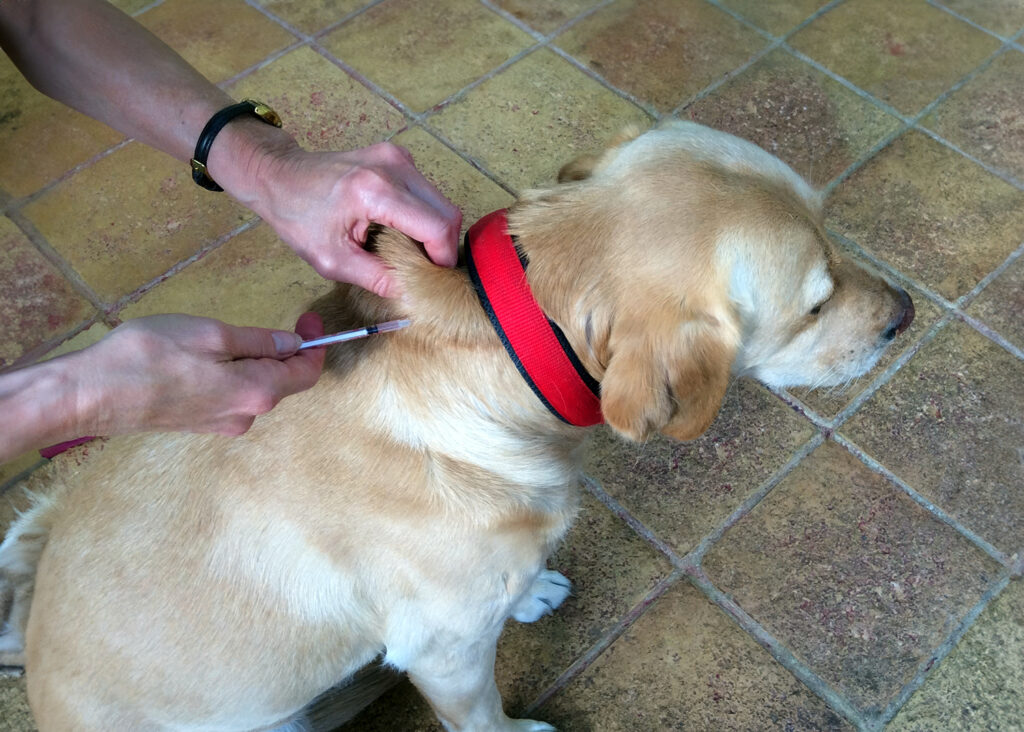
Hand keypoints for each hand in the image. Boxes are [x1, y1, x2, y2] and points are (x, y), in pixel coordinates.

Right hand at [74, 312, 325, 436]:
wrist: (92, 394)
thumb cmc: (148, 357)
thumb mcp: (211, 334)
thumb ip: (258, 340)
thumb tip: (291, 343)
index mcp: (255, 393)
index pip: (306, 373)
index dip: (314, 345)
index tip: (309, 319)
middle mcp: (245, 415)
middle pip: (283, 381)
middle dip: (287, 350)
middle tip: (281, 319)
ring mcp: (221, 424)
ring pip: (256, 388)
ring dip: (258, 361)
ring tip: (232, 336)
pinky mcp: (200, 423)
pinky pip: (233, 395)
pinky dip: (237, 373)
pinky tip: (212, 355)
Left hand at [233, 139, 461, 297]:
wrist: (279, 175)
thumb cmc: (297, 217)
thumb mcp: (331, 259)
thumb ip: (374, 278)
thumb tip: (410, 292)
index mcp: (375, 191)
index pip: (436, 225)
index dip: (444, 255)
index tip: (436, 275)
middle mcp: (392, 167)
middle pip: (446, 210)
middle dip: (444, 244)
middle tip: (427, 267)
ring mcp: (396, 157)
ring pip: (440, 200)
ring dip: (434, 229)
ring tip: (412, 249)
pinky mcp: (395, 156)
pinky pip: (426, 190)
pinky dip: (423, 213)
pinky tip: (402, 228)